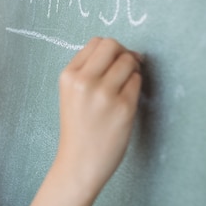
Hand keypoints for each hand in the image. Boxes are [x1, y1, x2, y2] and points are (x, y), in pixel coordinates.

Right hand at [57, 37, 142, 193]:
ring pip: (129, 61)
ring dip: (133, 70)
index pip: (96, 42)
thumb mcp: (71, 93)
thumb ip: (88, 70)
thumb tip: (123, 52)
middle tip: (126, 69)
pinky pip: (138, 81)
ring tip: (126, 87)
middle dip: (123, 53)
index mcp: (68, 75)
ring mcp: (104, 94)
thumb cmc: (78, 127)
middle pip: (113, 45)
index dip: (109, 50)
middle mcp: (84, 81)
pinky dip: (136, 87)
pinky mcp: (123, 107)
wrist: (79, 162)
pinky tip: (127, 101)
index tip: (113, 62)